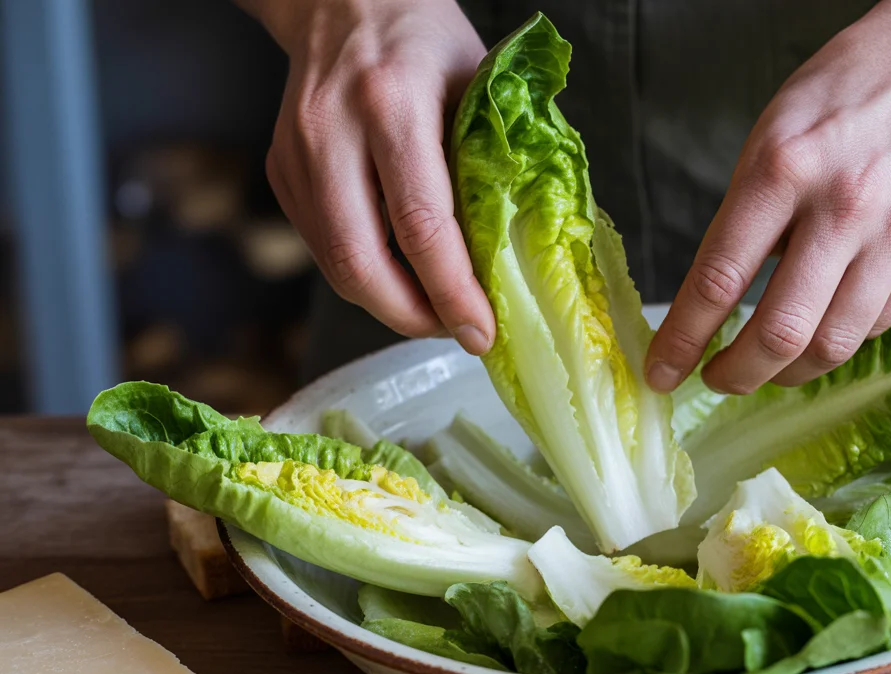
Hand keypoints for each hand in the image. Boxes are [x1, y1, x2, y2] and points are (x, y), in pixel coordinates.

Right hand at [258, 0, 494, 352]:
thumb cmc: (423, 40)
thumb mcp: (480, 84)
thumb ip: (497, 162)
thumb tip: (524, 252)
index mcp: (391, 104)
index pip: (422, 226)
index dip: (453, 293)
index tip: (483, 332)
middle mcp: (332, 131)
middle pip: (361, 262)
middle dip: (413, 317)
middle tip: (457, 331)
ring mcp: (297, 154)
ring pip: (336, 266)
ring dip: (388, 304)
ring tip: (435, 310)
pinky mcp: (281, 171)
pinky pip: (322, 247)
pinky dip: (365, 276)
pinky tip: (401, 275)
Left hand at [646, 7, 890, 393]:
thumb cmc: (838, 105)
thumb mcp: (767, 143)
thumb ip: (744, 223)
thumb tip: (711, 308)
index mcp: (782, 170)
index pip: (719, 279)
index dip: (683, 339)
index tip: (662, 372)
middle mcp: (843, 205)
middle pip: (780, 331)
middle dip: (737, 374)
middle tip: (718, 379)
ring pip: (833, 344)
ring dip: (788, 371)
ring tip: (768, 366)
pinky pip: (874, 326)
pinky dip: (837, 339)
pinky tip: (820, 326)